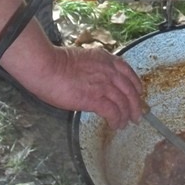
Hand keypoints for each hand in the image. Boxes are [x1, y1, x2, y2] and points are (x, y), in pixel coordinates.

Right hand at [14, 45, 144, 129]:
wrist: (47, 66)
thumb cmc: (55, 63)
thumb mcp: (81, 58)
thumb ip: (92, 67)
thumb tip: (93, 78)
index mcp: (105, 59)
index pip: (127, 71)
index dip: (135, 84)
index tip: (138, 92)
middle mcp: (108, 71)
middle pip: (130, 89)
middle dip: (136, 104)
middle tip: (137, 114)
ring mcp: (103, 84)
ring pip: (124, 102)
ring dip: (127, 115)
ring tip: (126, 123)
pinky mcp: (95, 99)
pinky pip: (113, 112)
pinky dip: (117, 120)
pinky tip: (115, 125)